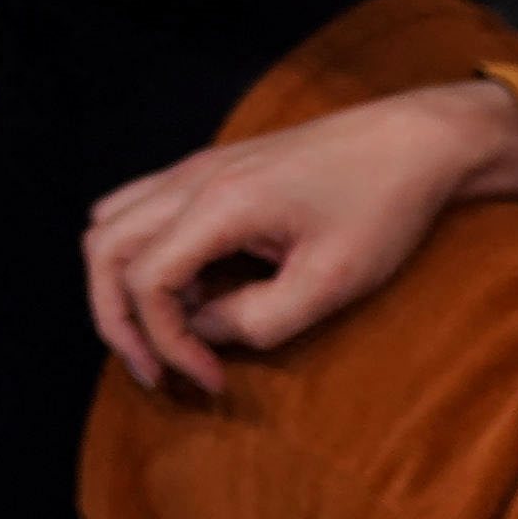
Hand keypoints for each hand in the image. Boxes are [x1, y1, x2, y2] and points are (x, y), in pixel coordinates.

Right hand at [79, 78, 517, 395]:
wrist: (414, 140)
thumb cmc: (382, 206)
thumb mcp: (331, 282)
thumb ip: (257, 320)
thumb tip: (204, 332)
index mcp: (220, 203)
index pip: (145, 282)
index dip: (164, 343)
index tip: (211, 378)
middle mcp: (193, 177)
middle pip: (103, 249)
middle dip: (117, 320)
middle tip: (157, 370)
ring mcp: (197, 167)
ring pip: (110, 224)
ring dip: (123, 284)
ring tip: (171, 330)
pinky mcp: (212, 169)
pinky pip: (142, 210)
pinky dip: (145, 257)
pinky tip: (197, 291)